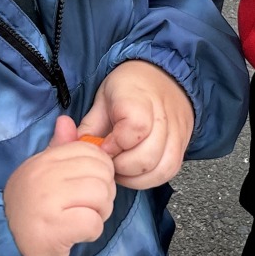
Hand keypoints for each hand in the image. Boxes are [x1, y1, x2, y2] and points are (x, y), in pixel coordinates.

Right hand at [4, 115, 116, 255]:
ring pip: (100, 195)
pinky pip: (93, 222)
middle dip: (103, 193)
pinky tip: (76, 235)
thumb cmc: (33, 213)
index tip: (86, 188)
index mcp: (42, 161)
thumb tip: (65, 120)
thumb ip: (58, 150)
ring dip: (99, 213)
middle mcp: (42, 176)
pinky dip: (91, 232)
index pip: (89, 151)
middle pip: (101, 173)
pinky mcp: (52, 229)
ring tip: (81, 220)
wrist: (9, 251)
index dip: (99, 170)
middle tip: (86, 208)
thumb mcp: (43, 176)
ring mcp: (46, 202)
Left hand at [79, 59, 194, 188]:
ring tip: (121, 169)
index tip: (103, 145)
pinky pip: (170, 172)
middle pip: (147, 156)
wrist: (163, 77)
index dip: (114, 144)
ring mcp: (177, 132)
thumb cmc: (129, 89)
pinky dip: (150, 178)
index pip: (135, 128)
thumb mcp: (102, 100)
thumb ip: (88, 127)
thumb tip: (71, 149)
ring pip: (161, 169)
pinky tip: (135, 172)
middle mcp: (163, 115)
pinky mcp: (183, 146)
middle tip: (109, 161)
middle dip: (122, 166)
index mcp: (139, 97)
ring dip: (136, 177)